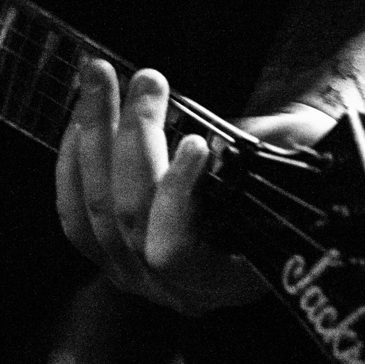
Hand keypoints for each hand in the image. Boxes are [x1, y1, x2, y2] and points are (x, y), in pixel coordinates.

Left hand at [55, 60, 338, 314]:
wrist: (273, 222)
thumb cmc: (288, 190)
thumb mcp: (294, 176)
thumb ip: (262, 163)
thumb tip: (225, 143)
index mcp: (221, 279)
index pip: (174, 250)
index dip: (175, 196)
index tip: (199, 141)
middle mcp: (169, 288)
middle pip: (128, 215)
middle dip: (132, 136)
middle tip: (147, 79)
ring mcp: (130, 276)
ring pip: (94, 207)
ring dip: (95, 132)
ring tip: (102, 75)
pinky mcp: (103, 256)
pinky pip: (72, 213)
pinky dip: (71, 161)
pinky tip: (80, 116)